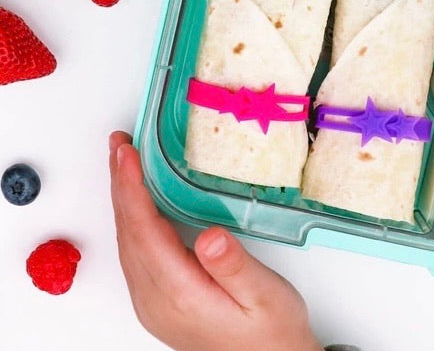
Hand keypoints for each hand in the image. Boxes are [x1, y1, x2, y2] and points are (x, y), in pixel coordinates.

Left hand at [108, 131, 322, 350]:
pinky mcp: (159, 302)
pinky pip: (135, 253)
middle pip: (127, 234)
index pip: (144, 232)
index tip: (128, 155)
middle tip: (120, 144)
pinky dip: (132, 220)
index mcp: (180, 293)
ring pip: (127, 243)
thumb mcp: (265, 295)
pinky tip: (138, 203)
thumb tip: (210, 236)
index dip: (133, 189)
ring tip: (125, 163)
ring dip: (123, 200)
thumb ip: (235, 267)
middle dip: (120, 185)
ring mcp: (152, 303)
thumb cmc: (272, 331)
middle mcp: (156, 300)